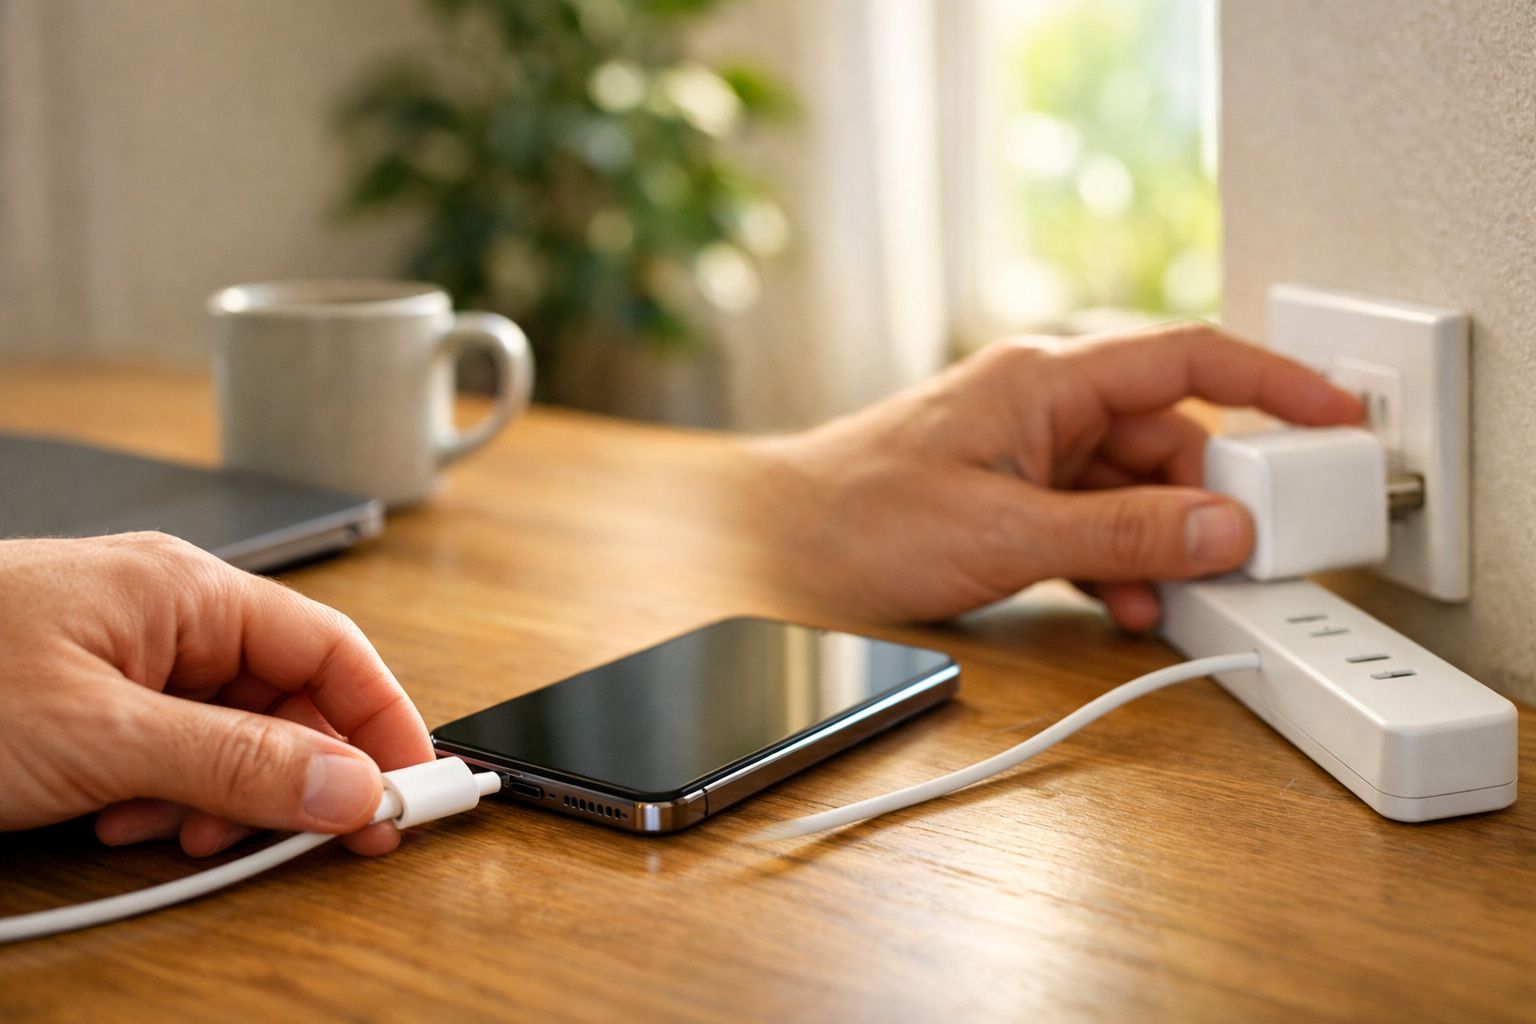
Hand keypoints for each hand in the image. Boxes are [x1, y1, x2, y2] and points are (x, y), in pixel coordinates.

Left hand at [0, 533, 432, 855]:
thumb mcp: (100, 735)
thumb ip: (232, 763)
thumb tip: (347, 786)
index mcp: (186, 591)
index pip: (331, 649)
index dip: (383, 721)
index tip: (414, 788)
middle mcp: (167, 615)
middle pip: (285, 699)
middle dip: (293, 777)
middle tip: (311, 839)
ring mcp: (126, 656)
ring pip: (226, 734)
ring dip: (216, 798)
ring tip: (173, 833)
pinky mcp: (90, 700)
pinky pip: (168, 751)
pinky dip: (163, 798)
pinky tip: (120, 821)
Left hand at [748, 322, 1362, 629]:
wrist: (767, 548)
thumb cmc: (855, 518)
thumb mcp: (1006, 534)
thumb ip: (1122, 535)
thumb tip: (1221, 529)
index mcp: (1044, 380)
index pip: (1186, 355)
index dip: (1271, 380)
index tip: (1333, 416)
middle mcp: (1039, 406)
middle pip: (1165, 436)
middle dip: (1207, 498)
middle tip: (1244, 554)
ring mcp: (1022, 453)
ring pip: (1129, 488)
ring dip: (1157, 545)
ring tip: (1169, 600)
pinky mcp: (1005, 499)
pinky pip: (1087, 521)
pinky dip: (1114, 563)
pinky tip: (1121, 607)